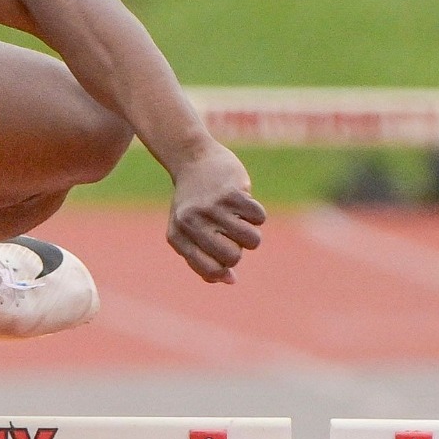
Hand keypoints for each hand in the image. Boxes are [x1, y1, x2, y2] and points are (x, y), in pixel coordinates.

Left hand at [165, 145, 265, 283]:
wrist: (192, 158)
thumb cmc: (192, 201)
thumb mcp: (186, 230)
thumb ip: (203, 260)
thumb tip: (230, 280)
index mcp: (179, 235)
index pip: (211, 270)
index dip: (225, 269)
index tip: (226, 256)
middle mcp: (191, 222)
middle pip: (233, 257)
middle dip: (239, 250)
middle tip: (231, 235)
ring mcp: (212, 206)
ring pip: (251, 240)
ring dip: (251, 233)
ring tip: (240, 220)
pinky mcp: (231, 191)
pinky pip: (259, 217)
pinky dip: (257, 214)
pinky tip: (244, 203)